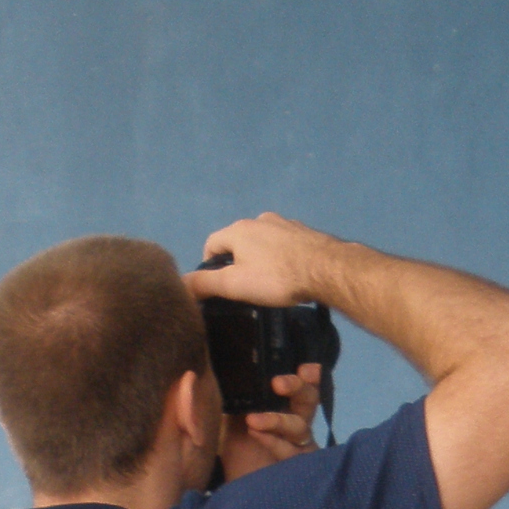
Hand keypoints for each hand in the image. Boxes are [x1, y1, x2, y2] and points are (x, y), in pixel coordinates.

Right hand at [184, 212, 342, 308]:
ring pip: (262, 242)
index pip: (211, 244)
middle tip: (244, 288)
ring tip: (269, 283)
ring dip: (260, 258)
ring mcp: (284, 223)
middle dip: (236, 262)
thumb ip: (205, 283)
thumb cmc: (276, 277)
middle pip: (238, 242)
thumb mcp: (235, 284)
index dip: (209, 265)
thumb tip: (181, 283)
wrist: (327, 269)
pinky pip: (284, 244)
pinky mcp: (304, 232)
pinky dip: (281, 257)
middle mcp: (259, 219)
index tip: (217, 287)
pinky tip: (290, 274)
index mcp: (238, 230)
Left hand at [217, 363, 321, 480]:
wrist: (234, 495)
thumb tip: (219, 374)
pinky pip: (292, 452)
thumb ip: (234, 400)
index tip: (306, 368)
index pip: (302, 388)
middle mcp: (297, 427)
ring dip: (278, 420)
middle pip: (308, 401)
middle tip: (278, 384)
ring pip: (300, 427)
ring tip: (253, 420)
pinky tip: (257, 434)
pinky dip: (274, 442)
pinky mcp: (299, 469)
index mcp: (285, 410)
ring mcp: (301, 449)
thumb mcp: (231, 422)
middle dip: (298, 388)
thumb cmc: (236, 456)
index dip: (309, 377)